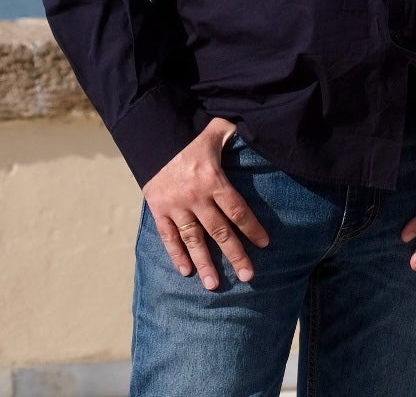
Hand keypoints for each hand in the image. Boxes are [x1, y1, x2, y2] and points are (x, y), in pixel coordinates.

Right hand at [142, 117, 269, 289]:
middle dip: (235, 254)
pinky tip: (186, 271)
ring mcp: (175, 205)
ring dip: (204, 263)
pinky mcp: (158, 209)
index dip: (252, 228)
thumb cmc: (189, 134)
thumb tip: (259, 131)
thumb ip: (236, 136)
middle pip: (219, 231)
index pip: (237, 210)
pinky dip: (176, 254)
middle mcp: (195, 196)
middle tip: (248, 276)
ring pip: (193, 240)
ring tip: (214, 285)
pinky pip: (168, 236)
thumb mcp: (217, 130)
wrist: (151, 134)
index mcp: (213, 179)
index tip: (265, 244)